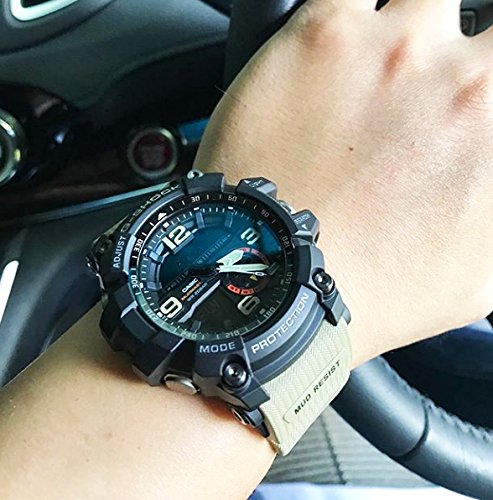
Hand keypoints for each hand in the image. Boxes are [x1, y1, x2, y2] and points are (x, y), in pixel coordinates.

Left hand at [195, 0, 492, 365]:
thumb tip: (483, 172)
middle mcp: (451, 73)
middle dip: (451, 52)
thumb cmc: (374, 288)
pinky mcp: (313, 40)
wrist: (283, 282)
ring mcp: (382, 46)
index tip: (468, 91)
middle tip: (414, 90)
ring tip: (370, 71)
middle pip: (469, 23)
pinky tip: (329, 52)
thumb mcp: (479, 271)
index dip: (485, 74)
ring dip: (401, 28)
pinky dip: (343, 18)